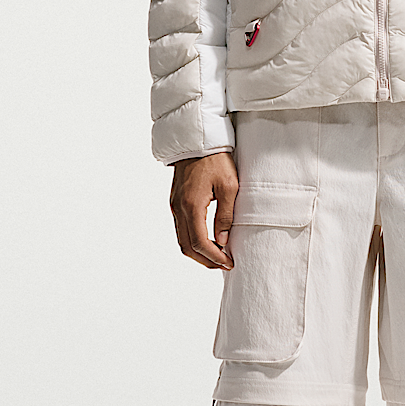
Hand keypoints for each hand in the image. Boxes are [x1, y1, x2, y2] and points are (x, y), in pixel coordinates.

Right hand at [170, 152, 238, 269]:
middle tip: (224, 265)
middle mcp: (179, 208)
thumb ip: (226, 216)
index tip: (228, 262)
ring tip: (218, 256)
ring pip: (182, 240)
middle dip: (205, 260)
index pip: (200, 242)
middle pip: (187, 247)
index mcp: (192, 205)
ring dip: (199, 252)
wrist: (198, 141)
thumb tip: (222, 240)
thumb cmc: (216, 160)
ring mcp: (175, 206)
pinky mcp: (176, 202)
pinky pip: (181, 229)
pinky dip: (193, 241)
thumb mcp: (229, 187)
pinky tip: (208, 241)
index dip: (214, 257)